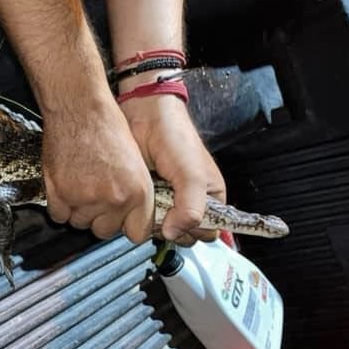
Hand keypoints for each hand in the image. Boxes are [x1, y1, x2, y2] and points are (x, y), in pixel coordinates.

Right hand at [43, 91, 154, 243]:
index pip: (137, 235)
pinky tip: (65, 186)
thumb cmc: (106, 126)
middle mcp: (114, 198)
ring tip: (80, 184)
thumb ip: (135, 195)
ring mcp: (86, 198)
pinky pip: (59, 216)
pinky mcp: (61, 193)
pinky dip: (59, 205)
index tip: (120, 220)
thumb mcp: (136, 162)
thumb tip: (130, 220)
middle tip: (96, 194)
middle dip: (99, 218)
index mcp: (138, 191)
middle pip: (105, 232)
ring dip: (78, 210)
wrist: (80, 108)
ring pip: (80, 224)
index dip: (126, 226)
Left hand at [121, 93, 225, 244]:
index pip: (207, 232)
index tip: (179, 217)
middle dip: (170, 224)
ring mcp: (165, 200)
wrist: (144, 115)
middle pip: (182, 234)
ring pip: (159, 228)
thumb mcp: (192, 175)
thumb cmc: (175, 137)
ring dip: (152, 218)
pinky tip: (137, 197)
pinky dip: (138, 211)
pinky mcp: (144, 196)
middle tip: (162, 204)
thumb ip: (191, 208)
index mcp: (211, 198)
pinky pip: (141, 216)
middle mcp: (188, 202)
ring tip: (149, 197)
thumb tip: (174, 233)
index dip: (193, 230)